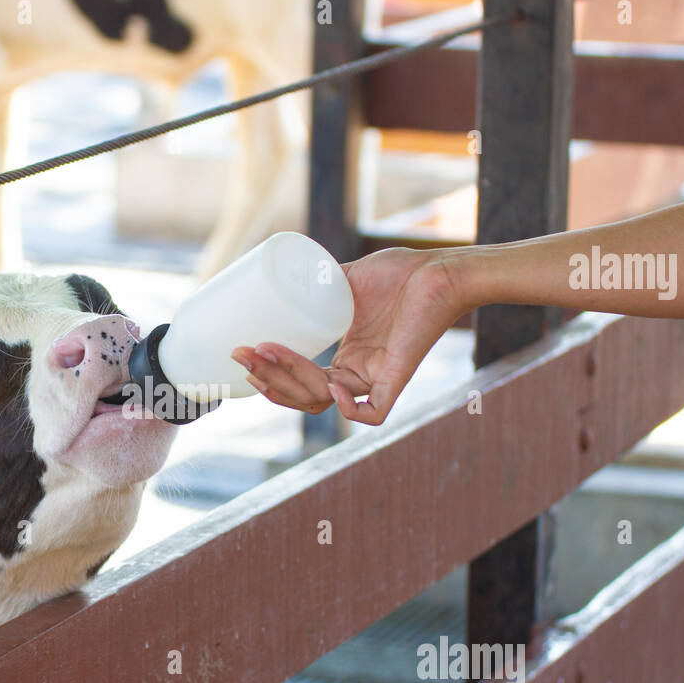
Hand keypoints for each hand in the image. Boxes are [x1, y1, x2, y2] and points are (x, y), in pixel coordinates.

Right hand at [231, 247, 467, 425]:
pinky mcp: (398, 379)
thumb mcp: (346, 279)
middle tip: (243, 354)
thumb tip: (279, 274)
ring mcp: (376, 378)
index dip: (270, 376)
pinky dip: (347, 407)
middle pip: (304, 396)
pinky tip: (330, 382)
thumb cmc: (402, 273)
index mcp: (346, 359)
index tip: (243, 351)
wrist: (440, 270)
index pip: (301, 384)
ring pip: (323, 402)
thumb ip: (318, 282)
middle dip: (269, 378)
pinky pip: (371, 412)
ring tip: (266, 352)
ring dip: (290, 380)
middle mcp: (358, 374)